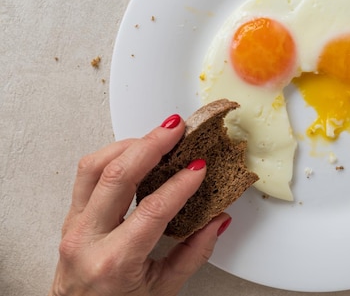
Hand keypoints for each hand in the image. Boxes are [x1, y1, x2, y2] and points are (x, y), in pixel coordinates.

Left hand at [49, 114, 231, 295]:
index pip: (152, 210)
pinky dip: (113, 154)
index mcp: (113, 262)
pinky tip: (135, 151)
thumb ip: (194, 253)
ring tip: (157, 135)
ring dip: (129, 144)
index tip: (199, 167)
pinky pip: (87, 174)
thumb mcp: (163, 289)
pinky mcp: (71, 215)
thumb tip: (217, 220)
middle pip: (116, 176)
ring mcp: (74, 224)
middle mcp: (87, 239)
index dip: (180, 184)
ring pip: (94, 167)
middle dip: (152, 145)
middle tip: (178, 130)